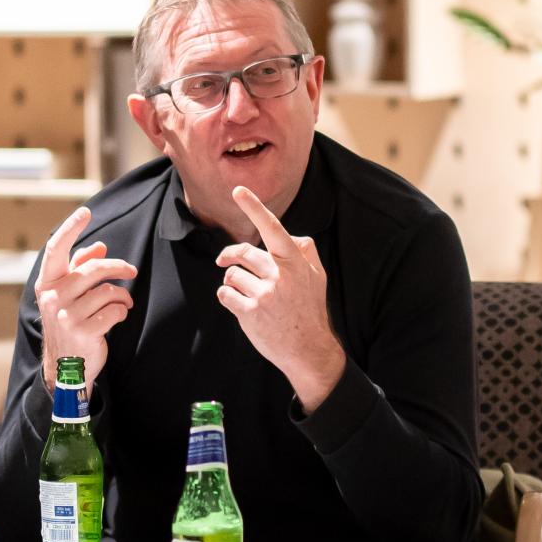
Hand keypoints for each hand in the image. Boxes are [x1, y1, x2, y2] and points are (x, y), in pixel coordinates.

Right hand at [34, 206, 137, 391]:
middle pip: (94, 269)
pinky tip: (117, 317)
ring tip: (123, 302)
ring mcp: (67, 316)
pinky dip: (122, 311)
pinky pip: (115, 310)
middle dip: (118, 267)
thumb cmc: (70, 323)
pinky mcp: (83, 331)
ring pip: (108, 291)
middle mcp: (54, 297)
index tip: (86, 212)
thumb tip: (99, 246)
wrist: (65, 366)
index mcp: (48, 284)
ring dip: (122, 295)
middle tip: (131, 270)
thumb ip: (80, 269)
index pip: (57, 249)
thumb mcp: (69, 295)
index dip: (71, 228)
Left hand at [215, 186, 345, 413]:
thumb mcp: (317, 277)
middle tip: (224, 261)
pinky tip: (241, 307)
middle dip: (230, 256)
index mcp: (294, 261)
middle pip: (242, 253)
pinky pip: (225, 294)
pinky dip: (227, 298)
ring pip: (231, 275)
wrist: (308, 349)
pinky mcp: (250, 313)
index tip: (239, 191)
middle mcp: (279, 275)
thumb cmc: (310, 310)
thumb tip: (291, 235)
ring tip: (247, 295)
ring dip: (233, 282)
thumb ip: (304, 252)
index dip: (254, 208)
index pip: (272, 228)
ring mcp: (264, 294)